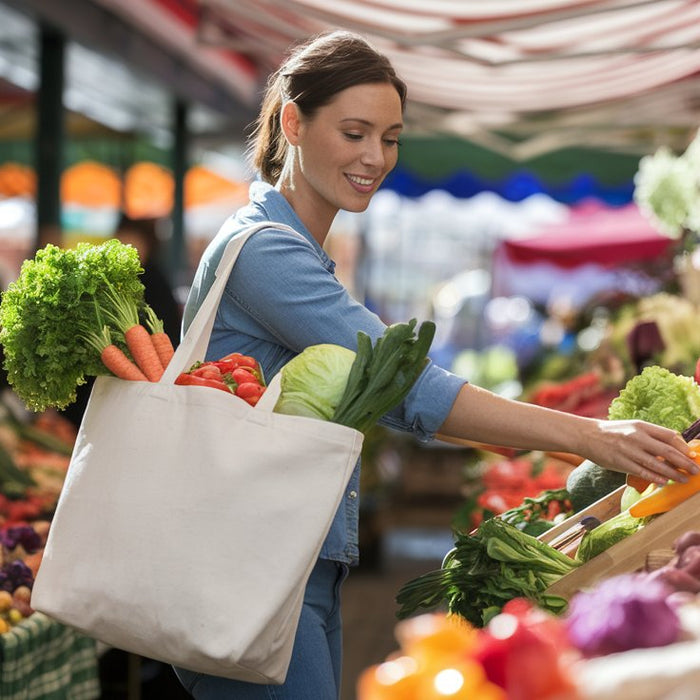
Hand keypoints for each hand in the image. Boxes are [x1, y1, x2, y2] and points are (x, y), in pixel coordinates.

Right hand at [582, 419, 698, 485]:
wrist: (585, 435)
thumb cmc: (610, 432)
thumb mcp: (631, 427)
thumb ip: (649, 436)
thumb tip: (672, 448)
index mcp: (640, 425)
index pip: (669, 436)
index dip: (683, 447)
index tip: (691, 456)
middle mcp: (636, 437)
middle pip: (668, 451)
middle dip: (684, 463)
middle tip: (695, 470)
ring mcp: (628, 450)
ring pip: (657, 465)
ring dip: (674, 474)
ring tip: (683, 479)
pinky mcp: (620, 463)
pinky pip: (643, 472)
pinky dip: (656, 478)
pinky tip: (664, 482)